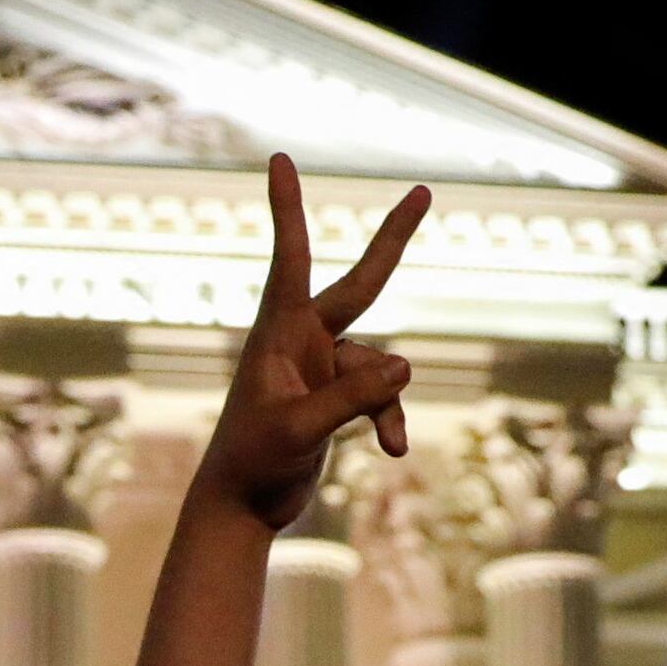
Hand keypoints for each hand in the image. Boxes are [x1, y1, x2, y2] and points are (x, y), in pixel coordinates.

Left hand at [199, 157, 429, 533]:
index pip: (290, 258)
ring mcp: (323, 367)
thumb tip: (407, 363)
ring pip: (378, 368)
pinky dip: (390, 420)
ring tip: (390, 445)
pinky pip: (381, 397)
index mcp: (279, 333)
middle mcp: (303, 340)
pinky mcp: (336, 395)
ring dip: (385, 404)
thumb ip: (351, 397)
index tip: (280, 158)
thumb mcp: (300, 431)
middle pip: (361, 284)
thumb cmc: (253, 464)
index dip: (288, 208)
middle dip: (393, 241)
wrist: (242, 507)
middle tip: (424, 191)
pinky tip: (395, 452)